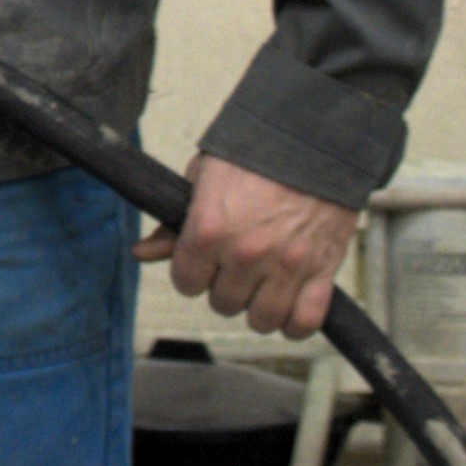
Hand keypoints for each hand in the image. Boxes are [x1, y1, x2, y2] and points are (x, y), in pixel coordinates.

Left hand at [136, 155, 358, 338]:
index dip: (193, 273)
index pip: (186, 283)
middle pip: (223, 303)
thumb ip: (174, 224)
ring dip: (258, 309)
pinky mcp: (323, 269)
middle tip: (237, 267)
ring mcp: (287, 265)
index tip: (204, 262)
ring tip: (262, 287)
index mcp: (208, 231)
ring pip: (262, 319)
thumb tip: (142, 253)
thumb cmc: (254, 156)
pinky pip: (306, 320)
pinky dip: (296, 324)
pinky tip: (289, 310)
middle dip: (226, 287)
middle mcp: (245, 254)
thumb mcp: (202, 180)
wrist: (314, 141)